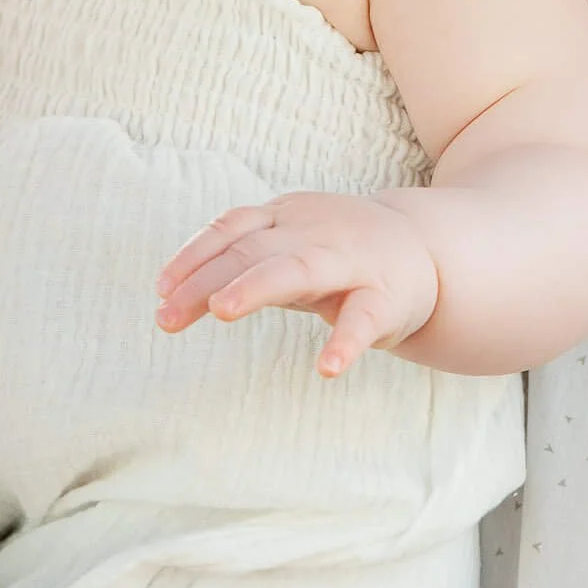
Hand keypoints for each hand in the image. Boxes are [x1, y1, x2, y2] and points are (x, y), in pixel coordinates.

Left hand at [154, 191, 439, 376]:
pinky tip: (326, 369)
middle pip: (251, 250)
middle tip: (166, 315)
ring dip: (256, 287)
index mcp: (285, 219)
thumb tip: (173, 295)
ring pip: (298, 269)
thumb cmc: (338, 253)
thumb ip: (241, 264)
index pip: (230, 229)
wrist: (427, 249)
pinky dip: (345, 342)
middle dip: (206, 280)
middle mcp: (311, 234)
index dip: (193, 256)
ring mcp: (349, 262)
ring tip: (222, 311)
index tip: (160, 289)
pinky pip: (363, 319)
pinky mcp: (385, 298)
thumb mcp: (287, 248)